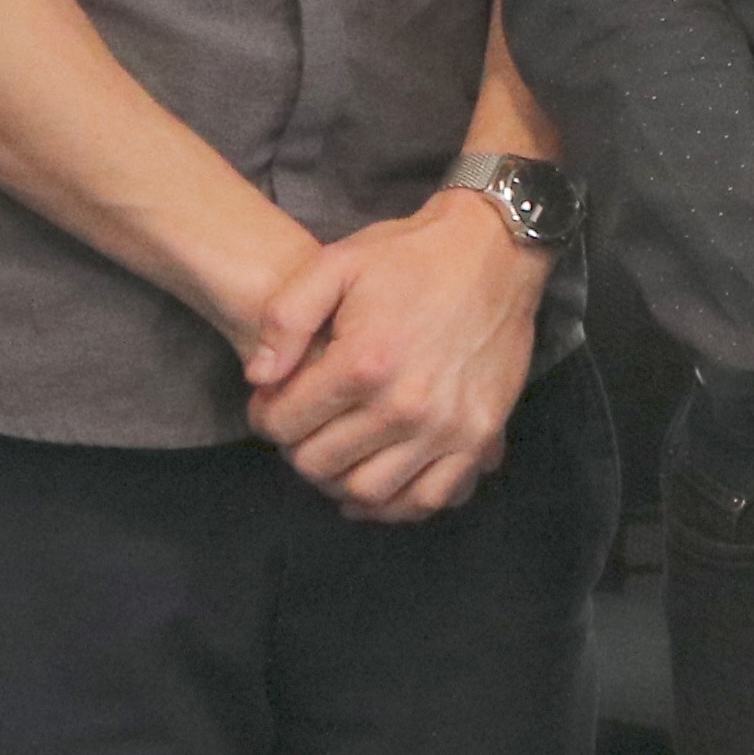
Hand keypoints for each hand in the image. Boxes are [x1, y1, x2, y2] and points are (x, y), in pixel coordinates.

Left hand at [239, 193, 547, 522]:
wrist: (495, 249)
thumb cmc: (410, 255)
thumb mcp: (335, 265)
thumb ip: (285, 319)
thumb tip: (258, 378)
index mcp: (363, 362)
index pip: (285, 425)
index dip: (266, 415)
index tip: (273, 402)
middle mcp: (404, 406)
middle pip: (319, 464)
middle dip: (298, 448)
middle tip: (304, 427)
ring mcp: (447, 427)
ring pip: (369, 492)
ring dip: (339, 481)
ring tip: (337, 454)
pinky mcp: (480, 435)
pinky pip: (430, 498)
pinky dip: (398, 505)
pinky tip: (380, 485)